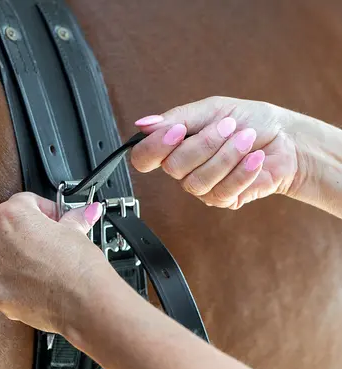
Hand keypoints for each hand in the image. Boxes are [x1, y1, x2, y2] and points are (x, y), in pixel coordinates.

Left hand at [0, 192, 107, 332]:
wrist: (83, 302)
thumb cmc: (78, 267)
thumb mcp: (77, 232)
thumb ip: (74, 218)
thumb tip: (84, 212)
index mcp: (12, 216)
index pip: (24, 202)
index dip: (45, 210)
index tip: (56, 220)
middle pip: (10, 229)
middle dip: (31, 234)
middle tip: (54, 243)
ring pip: (6, 257)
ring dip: (23, 259)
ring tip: (50, 266)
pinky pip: (6, 283)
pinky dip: (20, 284)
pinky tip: (42, 284)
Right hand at [131, 96, 298, 208]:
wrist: (284, 138)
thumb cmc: (248, 121)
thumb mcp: (212, 109)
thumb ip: (177, 117)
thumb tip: (143, 124)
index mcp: (174, 146)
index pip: (143, 158)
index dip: (155, 147)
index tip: (178, 131)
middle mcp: (183, 170)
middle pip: (173, 168)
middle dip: (205, 144)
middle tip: (229, 126)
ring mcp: (201, 187)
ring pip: (198, 181)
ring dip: (227, 156)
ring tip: (247, 138)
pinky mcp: (223, 199)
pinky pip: (223, 191)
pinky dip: (242, 171)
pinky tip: (255, 158)